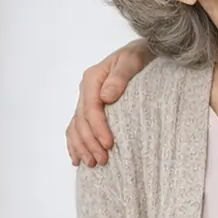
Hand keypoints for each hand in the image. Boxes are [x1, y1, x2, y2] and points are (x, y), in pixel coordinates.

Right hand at [65, 41, 154, 165]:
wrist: (143, 54)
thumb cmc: (141, 55)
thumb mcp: (133, 60)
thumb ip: (120, 76)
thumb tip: (106, 96)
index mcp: (93, 78)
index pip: (91, 108)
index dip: (98, 128)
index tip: (109, 144)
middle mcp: (86, 90)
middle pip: (82, 121)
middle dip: (90, 143)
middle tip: (103, 160)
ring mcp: (86, 100)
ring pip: (76, 127)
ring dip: (82, 147)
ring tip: (92, 163)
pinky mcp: (90, 108)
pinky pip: (76, 128)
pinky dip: (75, 144)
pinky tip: (77, 158)